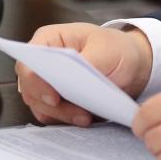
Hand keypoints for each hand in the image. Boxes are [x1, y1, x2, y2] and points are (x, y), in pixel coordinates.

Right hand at [16, 22, 152, 126]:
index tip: (54, 98)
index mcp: (49, 40)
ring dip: (62, 115)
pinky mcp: (55, 101)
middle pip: (30, 89)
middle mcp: (42, 62)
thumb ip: (89, 61)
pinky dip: (65, 119)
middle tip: (79, 113)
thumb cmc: (116, 49)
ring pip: (40, 105)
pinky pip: (51, 115)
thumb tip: (72, 78)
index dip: (35, 81)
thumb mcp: (108, 50)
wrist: (131, 65)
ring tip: (86, 116)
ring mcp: (46, 83)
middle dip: (52, 105)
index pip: (28, 62)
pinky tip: (84, 118)